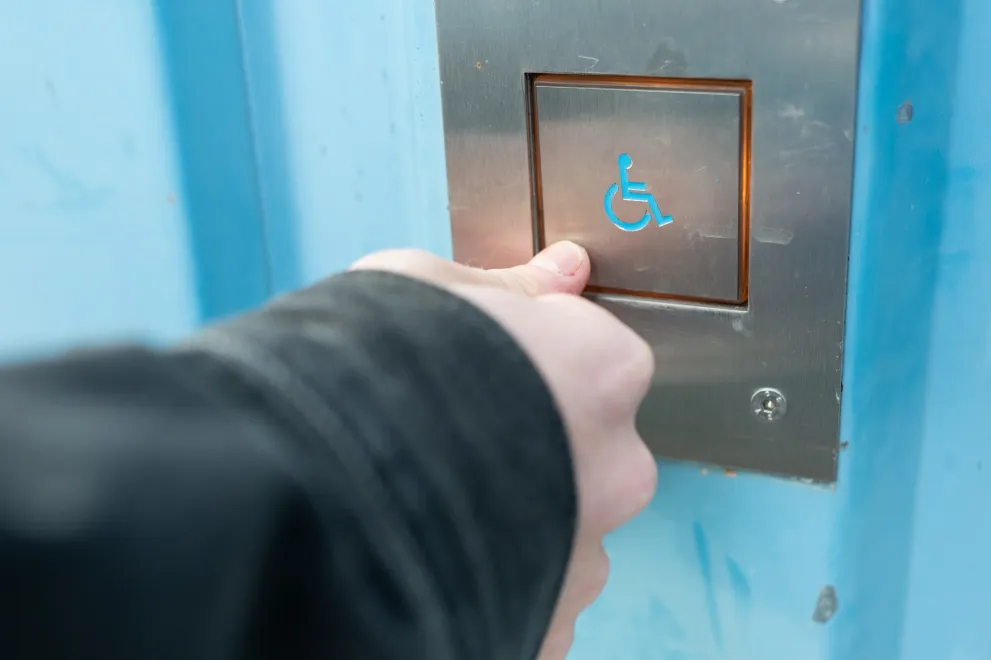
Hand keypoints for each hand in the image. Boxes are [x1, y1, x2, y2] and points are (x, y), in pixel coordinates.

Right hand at [350, 241, 657, 658]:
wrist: (306, 486)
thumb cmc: (368, 368)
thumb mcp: (428, 286)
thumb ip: (511, 285)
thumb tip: (565, 269)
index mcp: (602, 372)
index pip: (600, 359)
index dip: (538, 363)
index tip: (485, 369)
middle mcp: (615, 470)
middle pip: (593, 453)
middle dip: (543, 447)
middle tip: (457, 442)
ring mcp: (583, 557)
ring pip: (567, 530)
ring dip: (523, 519)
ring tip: (436, 507)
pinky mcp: (544, 627)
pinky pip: (537, 594)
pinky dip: (503, 581)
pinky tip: (440, 558)